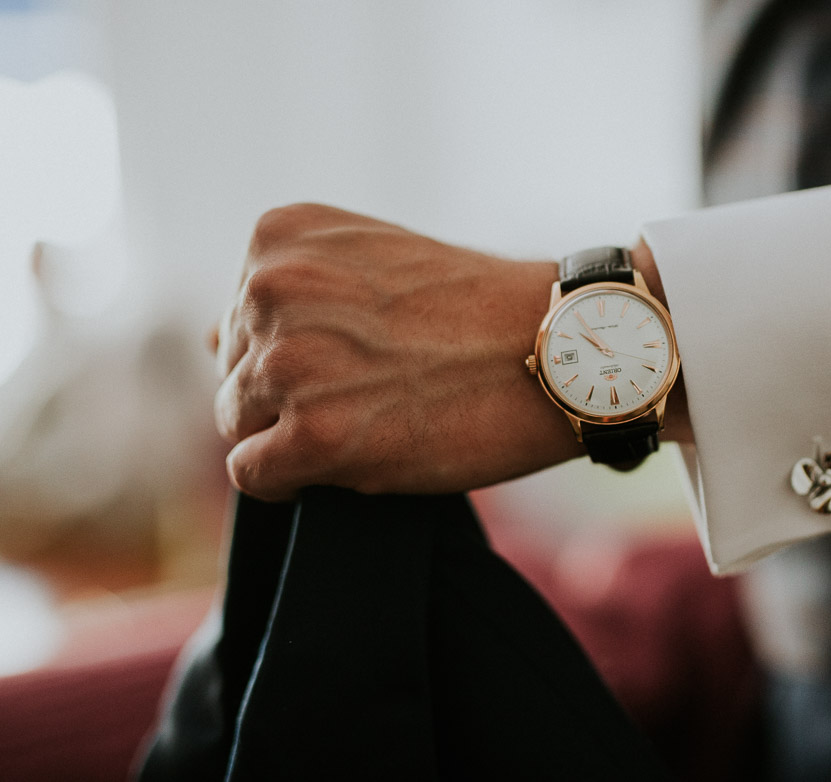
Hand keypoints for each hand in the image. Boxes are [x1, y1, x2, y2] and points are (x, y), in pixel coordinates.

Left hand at [212, 203, 585, 500]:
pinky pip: (252, 475)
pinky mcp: (312, 432)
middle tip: (381, 392)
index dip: (302, 356)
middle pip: (236, 374)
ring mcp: (287, 360)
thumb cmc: (479, 310)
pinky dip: (296, 480)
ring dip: (300, 437)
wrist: (559, 349)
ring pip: (239, 425)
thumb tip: (208, 340)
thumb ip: (289, 298)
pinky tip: (358, 456)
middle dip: (295, 398)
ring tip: (378, 418)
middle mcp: (269, 287)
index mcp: (279, 237)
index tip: (367, 357)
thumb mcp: (375, 265)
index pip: (240, 322)